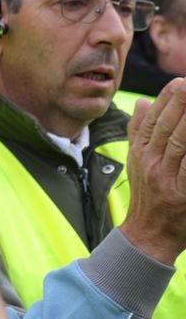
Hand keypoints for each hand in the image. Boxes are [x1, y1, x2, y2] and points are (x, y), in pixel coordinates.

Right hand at [122, 79, 185, 264]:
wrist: (147, 236)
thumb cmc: (148, 198)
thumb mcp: (137, 162)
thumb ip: (138, 131)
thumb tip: (143, 102)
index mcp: (140, 153)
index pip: (152, 120)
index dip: (166, 99)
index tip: (179, 82)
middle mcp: (151, 163)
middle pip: (166, 127)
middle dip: (180, 103)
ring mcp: (166, 178)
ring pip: (179, 142)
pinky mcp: (182, 193)